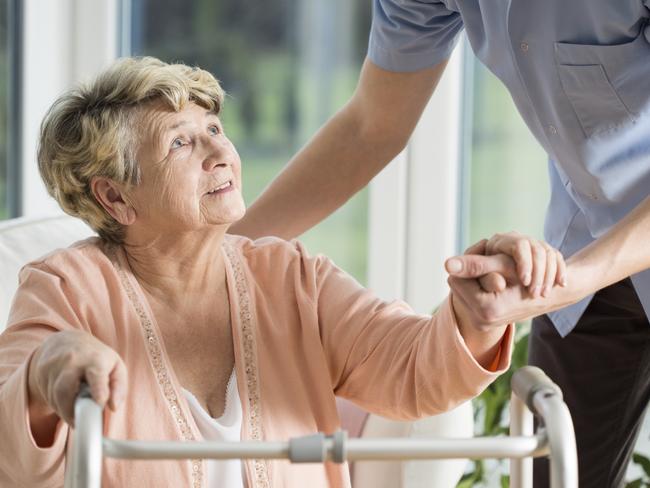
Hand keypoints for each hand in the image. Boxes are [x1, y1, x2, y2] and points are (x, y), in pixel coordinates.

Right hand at [28, 330, 126, 425]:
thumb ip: (119, 388)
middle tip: (79, 423)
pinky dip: (57, 405)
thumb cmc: (97, 358)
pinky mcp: (41, 372)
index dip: (98, 389)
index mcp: (96, 359)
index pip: (96, 374)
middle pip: (65, 390)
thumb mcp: (116, 367)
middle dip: (70, 411)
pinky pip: (47, 396)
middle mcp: (73, 360)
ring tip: (76, 410)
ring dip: (65, 410)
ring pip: (55, 397)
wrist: (67, 341)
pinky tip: (66, 400)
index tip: (99, 402)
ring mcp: (54, 365)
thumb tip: (113, 407)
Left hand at [447, 243, 579, 329]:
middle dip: (468, 274)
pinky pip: (469, 300)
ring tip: (489, 273)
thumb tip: (446, 264)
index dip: (466, 264)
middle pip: (457, 287)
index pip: (456, 279)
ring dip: (472, 280)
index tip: (481, 255)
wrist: (552, 295)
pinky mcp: (484, 323)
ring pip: (462, 292)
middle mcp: (482, 322)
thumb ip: (475, 265)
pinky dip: (477, 288)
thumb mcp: (503, 266)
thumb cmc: (530, 274)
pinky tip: (489, 282)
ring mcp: (482, 324)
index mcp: (485, 309)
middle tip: (485, 264)